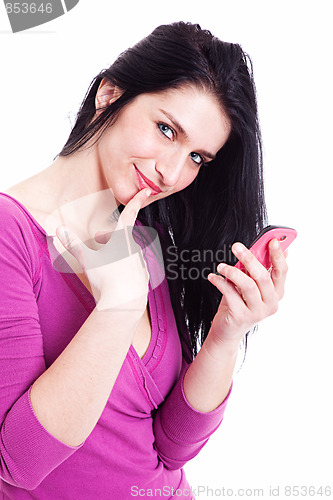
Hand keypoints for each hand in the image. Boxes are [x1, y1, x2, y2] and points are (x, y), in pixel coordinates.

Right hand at [56, 188, 150, 313]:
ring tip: (105, 260)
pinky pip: (134, 267)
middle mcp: (135, 248)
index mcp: (123, 238)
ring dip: (117, 251)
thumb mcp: (86, 258)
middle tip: (97, 238)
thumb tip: (59, 229)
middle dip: (110, 234)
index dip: (137, 200)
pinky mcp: (144, 277)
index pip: (130, 213)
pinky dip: (125, 267)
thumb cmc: (106, 278)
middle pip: (123, 236)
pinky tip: (118, 275)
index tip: (146, 191)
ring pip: (129, 251)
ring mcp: (141, 263)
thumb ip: (73, 244)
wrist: (124, 303)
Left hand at [207, 239, 287, 346]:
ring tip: (220, 266)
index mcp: (276, 293)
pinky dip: (220, 282)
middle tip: (236, 246)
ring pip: (247, 285)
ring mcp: (257, 312)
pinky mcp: (241, 316)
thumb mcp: (250, 285)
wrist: (228, 331)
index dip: (278, 255)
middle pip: (263, 276)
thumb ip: (256, 269)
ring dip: (232, 271)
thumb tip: (261, 247)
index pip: (282, 271)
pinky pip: (230, 294)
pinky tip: (213, 277)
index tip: (273, 240)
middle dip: (249, 258)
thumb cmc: (239, 303)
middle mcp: (271, 303)